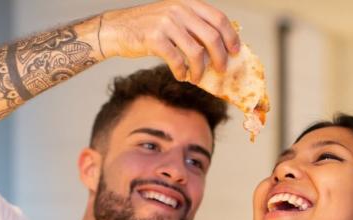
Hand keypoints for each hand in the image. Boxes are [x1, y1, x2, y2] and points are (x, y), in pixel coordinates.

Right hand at [100, 0, 239, 82]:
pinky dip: (181, 72)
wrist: (117, 29)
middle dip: (220, 58)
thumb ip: (192, 26)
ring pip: (196, 52)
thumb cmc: (147, 28)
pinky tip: (181, 76)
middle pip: (212, 37)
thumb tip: (217, 48)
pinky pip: (176, 60)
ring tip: (196, 78)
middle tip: (221, 70)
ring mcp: (167, 23)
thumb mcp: (173, 18)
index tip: (235, 52)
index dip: (231, 37)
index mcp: (188, 3)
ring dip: (199, 70)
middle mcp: (179, 10)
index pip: (219, 19)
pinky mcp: (155, 38)